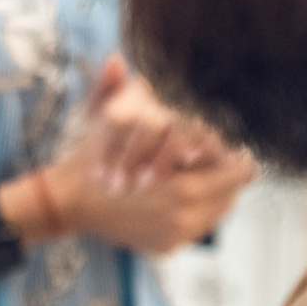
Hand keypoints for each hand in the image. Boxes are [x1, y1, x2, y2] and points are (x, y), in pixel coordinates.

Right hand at [47, 57, 254, 253]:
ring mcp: (175, 235)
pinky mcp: (166, 247)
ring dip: (212, 194)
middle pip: (231, 194)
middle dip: (224, 175)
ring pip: (216, 212)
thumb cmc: (90, 158)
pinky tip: (180, 195)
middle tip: (218, 162)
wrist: (68, 202)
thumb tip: (116, 59)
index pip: (238, 175)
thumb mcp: (102, 115)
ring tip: (199, 176)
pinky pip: (196, 228)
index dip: (236, 159)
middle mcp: (184, 217)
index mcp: (182, 187)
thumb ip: (114, 86)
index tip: (234, 151)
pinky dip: (194, 211)